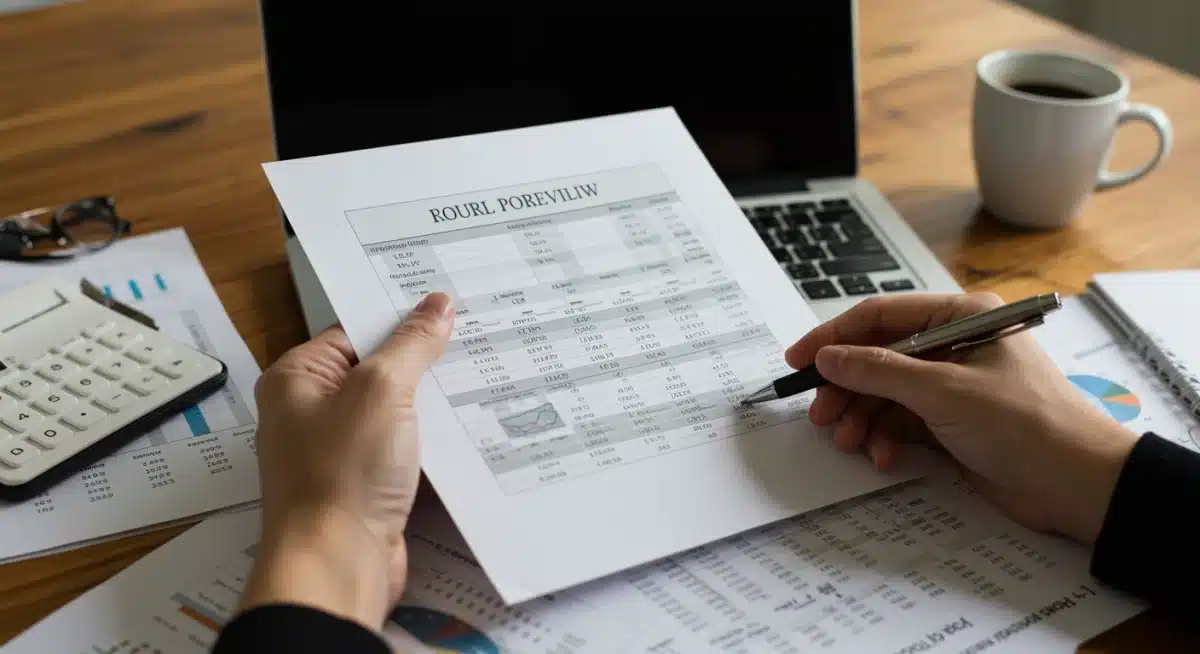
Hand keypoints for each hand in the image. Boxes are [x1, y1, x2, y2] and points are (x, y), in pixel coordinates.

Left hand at [238, 292, 453, 629]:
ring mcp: (337, 452)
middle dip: (422, 361)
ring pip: (394, 413)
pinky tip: (467, 431)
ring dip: (431, 405)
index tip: (447, 308)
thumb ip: (411, 344)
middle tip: (474, 338)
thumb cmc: (342, 475)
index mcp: (297, 380)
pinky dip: (430, 442)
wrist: (336, 565)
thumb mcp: (383, 391)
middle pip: (376, 371)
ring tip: (480, 379)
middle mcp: (310, 413)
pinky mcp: (363, 486)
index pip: (354, 331)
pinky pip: (401, 451)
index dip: (400, 320)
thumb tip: (436, 305)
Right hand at [786, 292, 1138, 544]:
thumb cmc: (1025, 424)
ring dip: (862, 417)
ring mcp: (953, 385)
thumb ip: (879, 371)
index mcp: (961, 317)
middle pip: (878, 357)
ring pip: (886, 393)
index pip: (881, 316)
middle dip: (846, 387)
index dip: (834, 336)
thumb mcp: (944, 392)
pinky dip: (886, 438)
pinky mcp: (953, 423)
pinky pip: (903, 422)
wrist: (1079, 485)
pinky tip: (881, 456)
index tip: (798, 361)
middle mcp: (954, 345)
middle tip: (820, 415)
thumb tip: (827, 358)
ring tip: (847, 441)